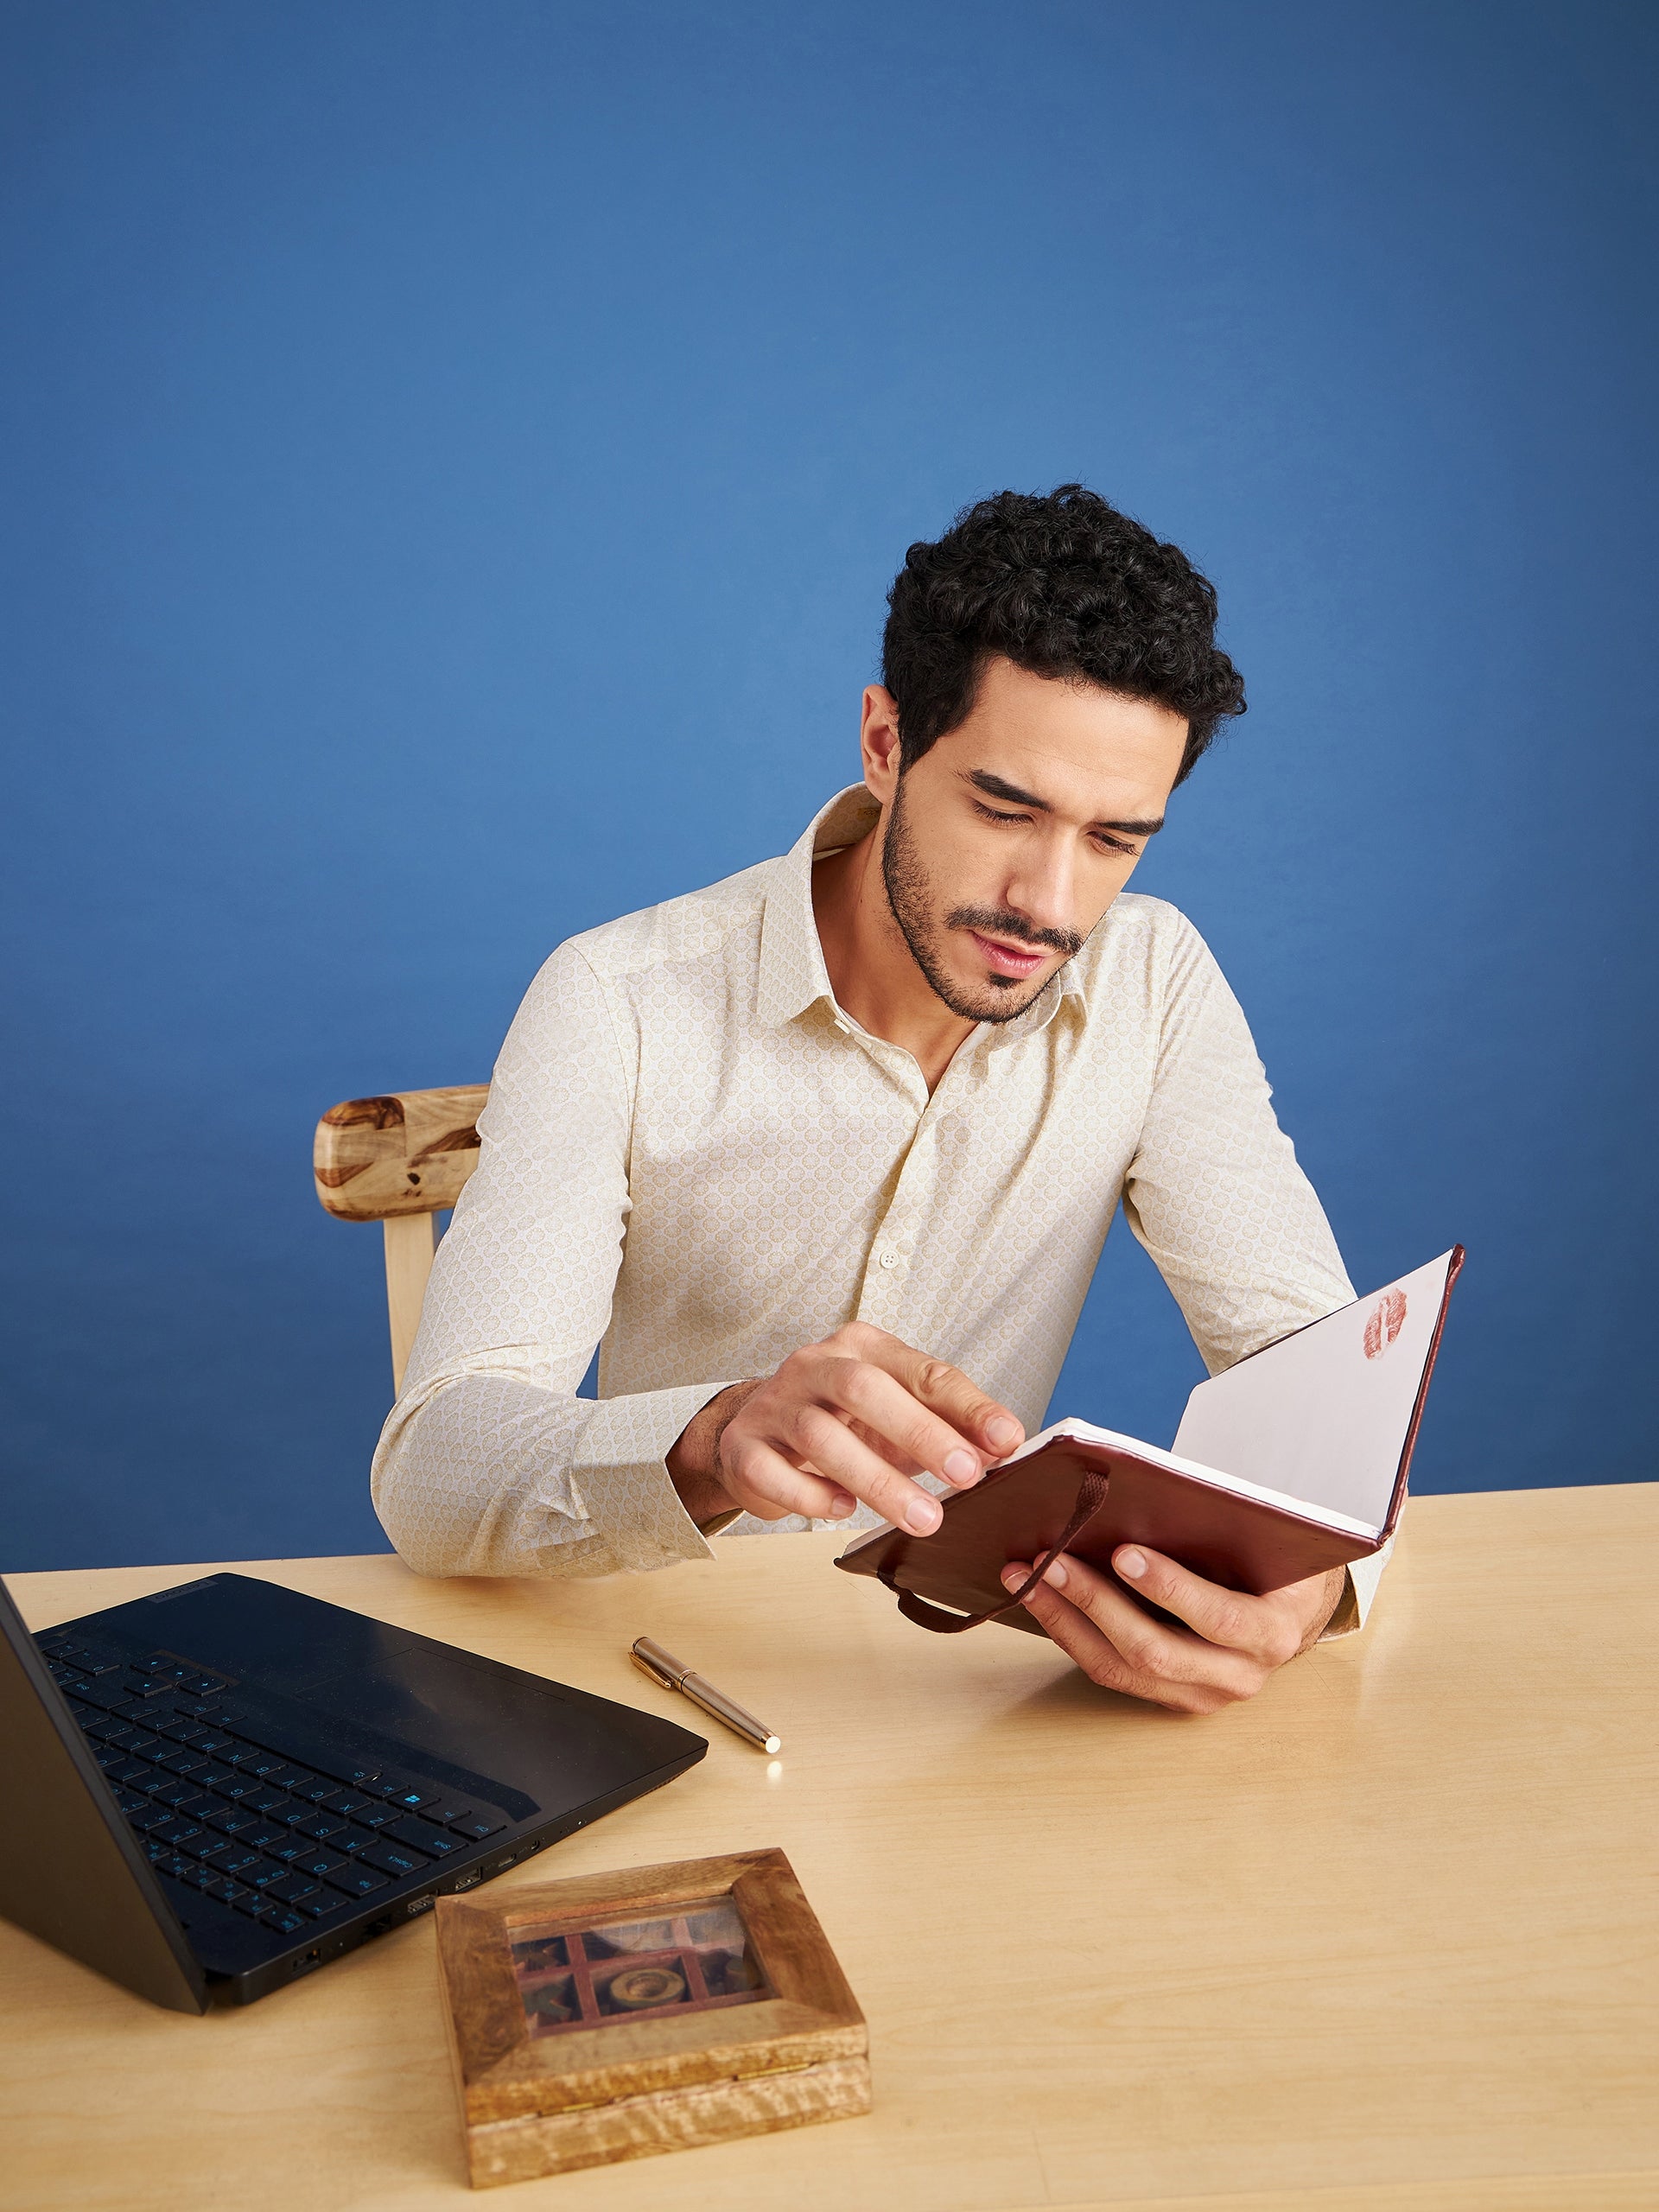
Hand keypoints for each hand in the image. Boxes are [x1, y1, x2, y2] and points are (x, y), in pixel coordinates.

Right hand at [667, 1322, 1023, 1532]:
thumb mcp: (900, 1415)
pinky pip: (775, 1473)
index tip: (1006, 1439)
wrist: (756, 1434)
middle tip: (966, 1475)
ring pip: (821, 1436)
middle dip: (921, 1433)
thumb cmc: (843, 1423)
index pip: (920, 1369)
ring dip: (878, 1482)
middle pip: (864, 1388)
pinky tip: (843, 1510)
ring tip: (923, 1518)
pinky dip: (813, 1497)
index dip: (967, 1405)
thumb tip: (1002, 1445)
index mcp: (861, 1346)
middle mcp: (815, 1365)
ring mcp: (775, 1405)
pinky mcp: (744, 1447)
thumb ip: (950, 1425)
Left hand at [999, 1543, 1344, 1713]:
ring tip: (1026, 1576)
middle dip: (1095, 1602)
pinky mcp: (1169, 1698)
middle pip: (1155, 1651)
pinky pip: (1110, 1672)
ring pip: (1121, 1669)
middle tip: (1050, 1560)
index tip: (1123, 1553)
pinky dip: (1070, 1633)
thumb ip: (1221, 1532)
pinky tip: (1040, 1598)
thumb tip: (1147, 1499)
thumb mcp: (1264, 1544)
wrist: (1290, 1612)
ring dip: (1066, 1620)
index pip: (1219, 1616)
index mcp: (1272, 1632)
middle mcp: (1239, 1675)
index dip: (1170, 1588)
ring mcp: (1202, 1695)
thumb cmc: (1272, 1564)